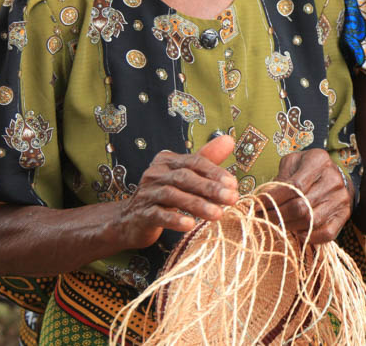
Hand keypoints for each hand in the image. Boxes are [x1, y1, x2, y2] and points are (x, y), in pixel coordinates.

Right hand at [111, 135, 237, 249]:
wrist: (131, 220)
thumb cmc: (165, 195)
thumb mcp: (185, 175)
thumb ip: (207, 159)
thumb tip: (229, 139)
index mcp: (168, 161)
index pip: (194, 162)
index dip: (215, 172)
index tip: (234, 185)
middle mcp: (155, 173)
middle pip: (185, 177)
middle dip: (210, 188)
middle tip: (232, 198)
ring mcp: (146, 193)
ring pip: (173, 196)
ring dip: (197, 205)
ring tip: (218, 214)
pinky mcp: (141, 214)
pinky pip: (158, 215)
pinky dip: (174, 219)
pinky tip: (190, 225)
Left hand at [261, 149, 351, 244]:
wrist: (336, 176)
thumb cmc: (308, 169)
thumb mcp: (293, 163)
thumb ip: (280, 177)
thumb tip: (265, 198)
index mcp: (318, 161)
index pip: (293, 186)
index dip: (273, 199)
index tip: (257, 206)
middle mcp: (332, 179)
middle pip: (301, 206)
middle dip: (278, 215)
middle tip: (264, 218)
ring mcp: (341, 198)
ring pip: (310, 222)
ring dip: (290, 227)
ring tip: (279, 224)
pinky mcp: (345, 215)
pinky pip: (326, 233)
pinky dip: (310, 237)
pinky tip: (298, 233)